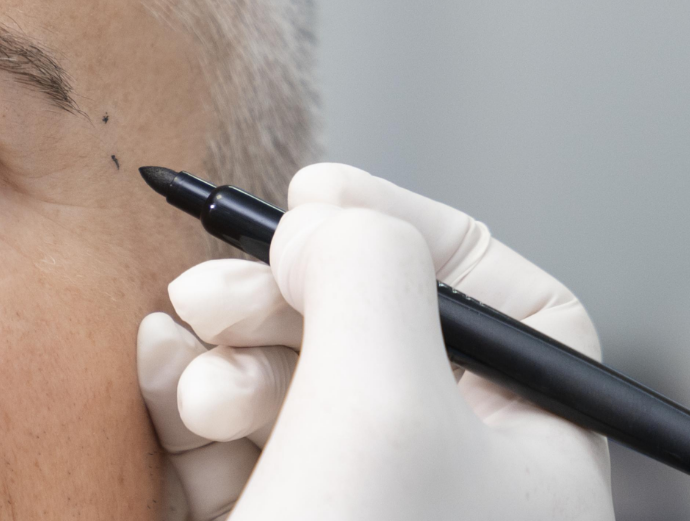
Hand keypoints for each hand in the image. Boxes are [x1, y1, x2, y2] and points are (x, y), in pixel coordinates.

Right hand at [137, 163, 611, 519]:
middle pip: (367, 325)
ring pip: (280, 374)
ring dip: (218, 351)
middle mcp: (444, 482)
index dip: (405, 230)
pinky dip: (182, 398)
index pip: (497, 296)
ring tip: (189, 381)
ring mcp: (347, 512)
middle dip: (277, 294)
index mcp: (529, 456)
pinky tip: (160, 393)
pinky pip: (222, 435)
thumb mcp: (384, 400)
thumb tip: (326, 221)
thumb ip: (369, 271)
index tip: (309, 200)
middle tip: (212, 296)